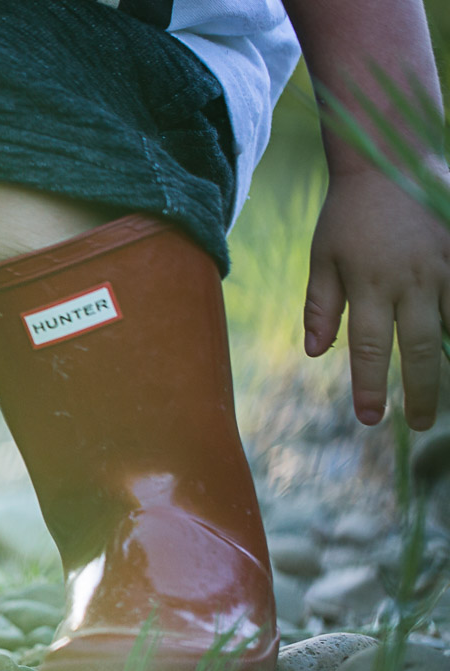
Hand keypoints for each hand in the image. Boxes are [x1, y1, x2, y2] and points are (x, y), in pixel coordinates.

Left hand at [304, 165, 449, 429]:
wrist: (391, 160)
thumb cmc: (350, 214)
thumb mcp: (324, 258)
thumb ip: (322, 307)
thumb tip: (317, 354)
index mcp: (371, 287)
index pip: (372, 350)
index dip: (372, 387)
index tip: (371, 419)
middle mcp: (413, 282)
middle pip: (422, 349)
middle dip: (423, 392)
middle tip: (421, 424)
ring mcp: (446, 266)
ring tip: (449, 396)